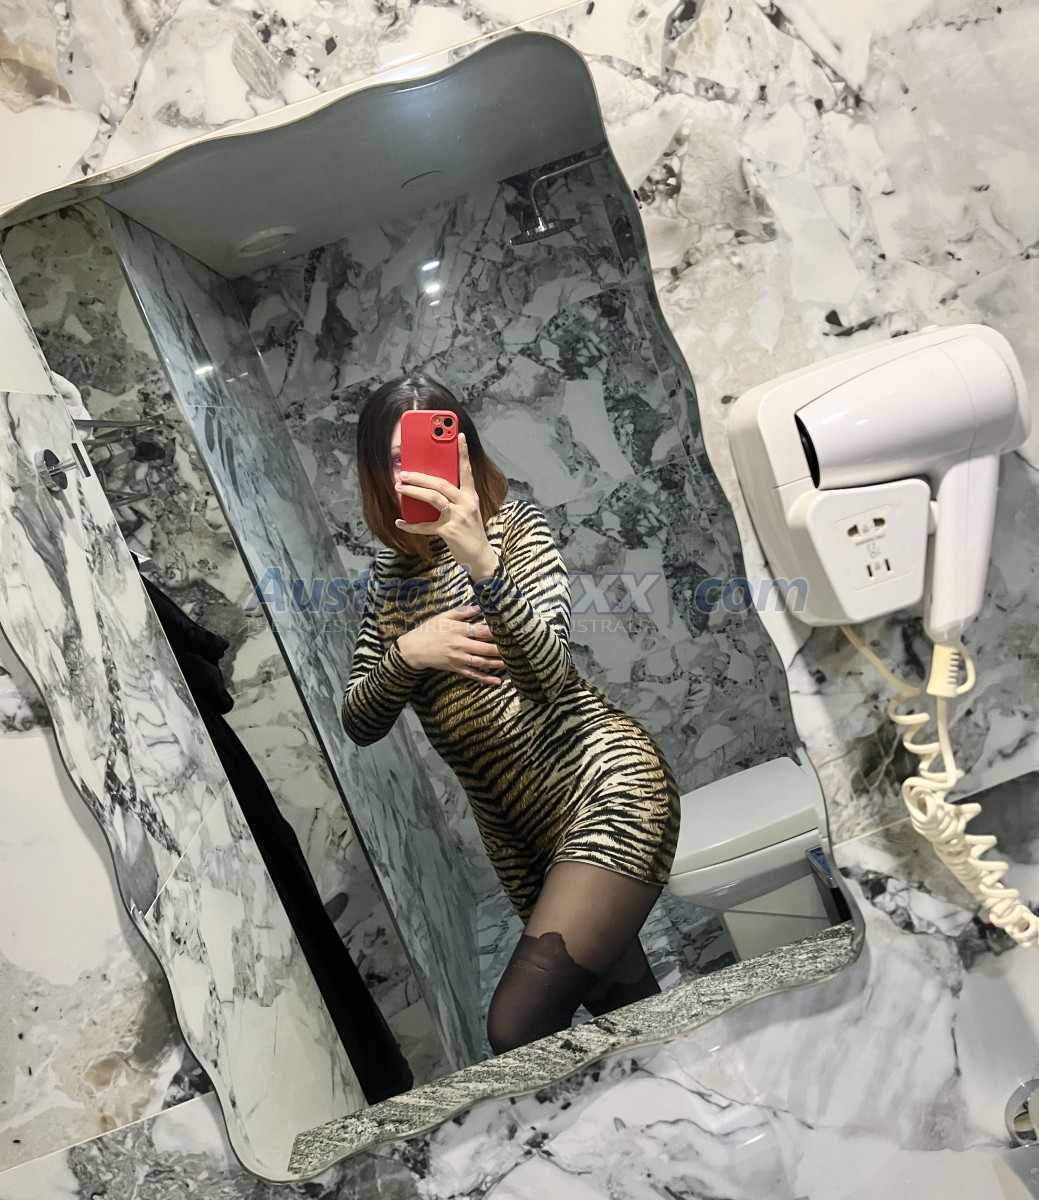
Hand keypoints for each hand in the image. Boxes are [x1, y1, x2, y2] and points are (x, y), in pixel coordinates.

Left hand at [394, 433, 498, 578]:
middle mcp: (466, 503)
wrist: (479, 556)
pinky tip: (400, 522)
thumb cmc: (470, 532)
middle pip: (441, 483)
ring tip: (399, 487)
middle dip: (421, 476)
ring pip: (433, 498)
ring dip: (414, 491)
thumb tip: (430, 487)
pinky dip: (411, 525)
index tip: (459, 436)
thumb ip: (454, 499)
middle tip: (404, 473)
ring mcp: (458, 517)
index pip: (467, 471)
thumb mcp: (467, 511)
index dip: (463, 453)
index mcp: (471, 496)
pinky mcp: (449, 531)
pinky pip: (426, 526)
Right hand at [397, 605, 504, 684]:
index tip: (510, 630)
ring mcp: (459, 659)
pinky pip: (473, 675)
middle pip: (485, 648)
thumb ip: (462, 612)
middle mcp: (460, 645)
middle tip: (517, 648)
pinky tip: (497, 681)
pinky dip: (485, 679)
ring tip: (512, 663)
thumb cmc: (429, 630)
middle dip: (502, 649)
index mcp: (458, 630)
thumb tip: (479, 607)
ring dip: (498, 663)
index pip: (481, 630)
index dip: (496, 631)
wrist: (413, 649)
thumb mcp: (443, 617)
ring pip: (482, 662)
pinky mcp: (456, 669)